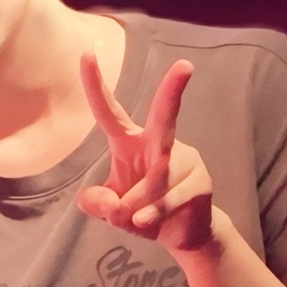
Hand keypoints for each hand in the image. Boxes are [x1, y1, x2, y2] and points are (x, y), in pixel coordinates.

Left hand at [76, 55, 216, 255]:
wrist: (184, 234)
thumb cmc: (143, 211)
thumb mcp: (112, 210)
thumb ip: (98, 204)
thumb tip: (108, 205)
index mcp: (132, 142)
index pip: (109, 111)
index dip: (95, 84)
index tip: (86, 52)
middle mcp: (160, 144)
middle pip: (165, 116)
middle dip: (173, 91)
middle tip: (185, 65)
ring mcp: (185, 161)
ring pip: (156, 178)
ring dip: (136, 202)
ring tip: (132, 219)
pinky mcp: (201, 183)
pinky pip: (170, 197)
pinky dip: (153, 213)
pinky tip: (144, 222)